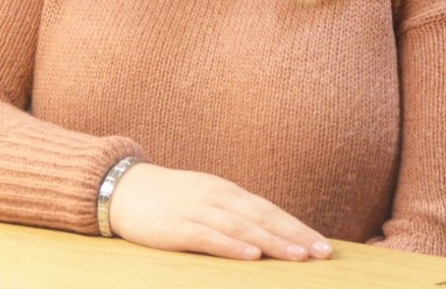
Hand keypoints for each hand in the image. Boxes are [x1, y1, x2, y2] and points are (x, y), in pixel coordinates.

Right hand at [107, 162, 333, 261]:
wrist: (121, 189)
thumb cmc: (167, 199)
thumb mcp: (204, 197)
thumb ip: (232, 212)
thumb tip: (268, 232)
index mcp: (224, 190)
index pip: (268, 209)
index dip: (296, 226)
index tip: (323, 244)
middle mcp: (215, 196)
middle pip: (262, 217)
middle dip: (294, 235)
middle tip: (323, 252)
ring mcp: (195, 209)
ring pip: (241, 227)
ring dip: (273, 242)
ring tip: (298, 256)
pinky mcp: (176, 226)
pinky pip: (209, 236)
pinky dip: (233, 246)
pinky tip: (252, 256)